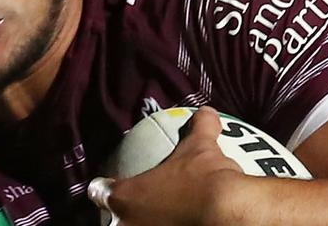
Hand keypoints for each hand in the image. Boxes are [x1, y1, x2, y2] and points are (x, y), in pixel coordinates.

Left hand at [89, 107, 242, 225]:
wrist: (227, 213)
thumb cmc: (205, 177)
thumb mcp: (201, 145)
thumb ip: (200, 126)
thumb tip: (207, 112)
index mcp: (124, 197)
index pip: (100, 191)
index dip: (106, 187)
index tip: (113, 186)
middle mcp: (126, 224)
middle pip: (113, 221)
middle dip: (123, 216)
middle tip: (142, 208)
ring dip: (143, 224)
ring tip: (161, 220)